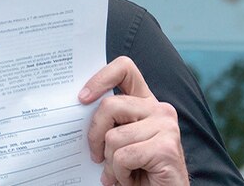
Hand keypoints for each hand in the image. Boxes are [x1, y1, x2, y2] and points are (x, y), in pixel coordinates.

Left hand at [79, 56, 188, 185]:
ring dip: (110, 163)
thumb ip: (108, 122)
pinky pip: (124, 156)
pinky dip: (120, 174)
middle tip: (96, 156)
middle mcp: (159, 110)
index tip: (82, 98)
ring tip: (121, 173)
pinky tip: (131, 179)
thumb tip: (77, 108)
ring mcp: (166, 126)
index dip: (100, 78)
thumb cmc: (137, 170)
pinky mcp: (166, 147)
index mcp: (145, 103)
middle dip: (95, 135)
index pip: (124, 69)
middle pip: (109, 105)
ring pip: (114, 137)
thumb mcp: (119, 141)